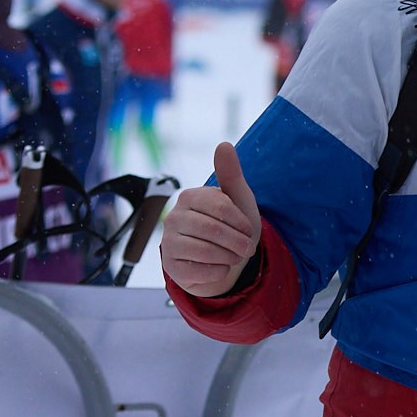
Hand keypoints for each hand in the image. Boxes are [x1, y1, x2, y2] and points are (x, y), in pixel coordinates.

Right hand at [162, 142, 261, 297]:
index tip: (248, 229)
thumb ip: (231, 174)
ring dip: (229, 257)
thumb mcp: (239, 200)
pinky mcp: (170, 266)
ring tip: (234, 256)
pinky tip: (219, 267)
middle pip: (212, 230)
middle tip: (246, 248)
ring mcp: (168, 242)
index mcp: (190, 197)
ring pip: (205, 252)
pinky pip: (199, 272)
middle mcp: (174, 217)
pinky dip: (218, 272)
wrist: (225, 260)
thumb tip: (224, 144)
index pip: (220, 206)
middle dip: (237, 242)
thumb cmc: (232, 227)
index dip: (240, 221)